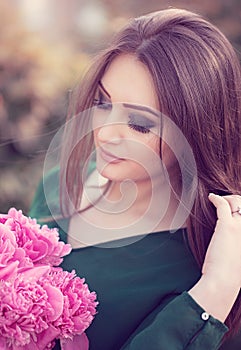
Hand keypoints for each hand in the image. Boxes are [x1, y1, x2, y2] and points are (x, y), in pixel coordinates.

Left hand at [188, 193, 240, 321]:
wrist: (223, 281)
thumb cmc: (230, 275)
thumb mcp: (239, 259)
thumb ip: (237, 246)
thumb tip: (232, 243)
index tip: (236, 211)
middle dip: (237, 201)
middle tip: (227, 203)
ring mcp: (240, 226)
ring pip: (237, 202)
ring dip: (228, 199)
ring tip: (218, 201)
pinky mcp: (226, 226)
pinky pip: (223, 204)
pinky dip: (216, 198)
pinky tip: (211, 198)